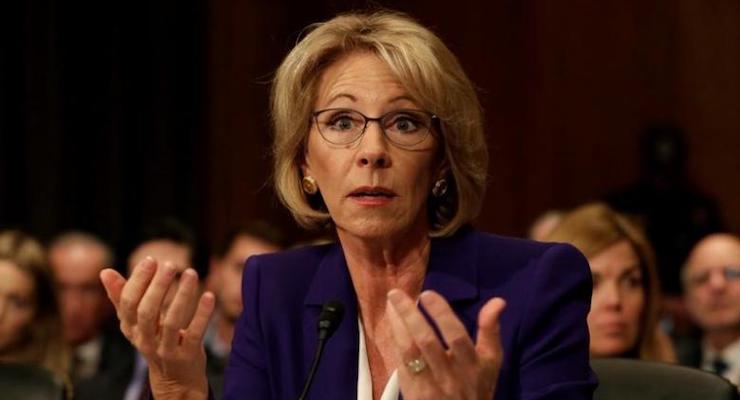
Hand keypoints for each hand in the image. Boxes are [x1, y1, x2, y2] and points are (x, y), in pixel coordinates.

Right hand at [100, 257, 215, 399]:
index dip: (138, 281)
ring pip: (171, 321)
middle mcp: (145, 340)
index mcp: (130, 328)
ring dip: (182, 295)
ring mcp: (166, 349)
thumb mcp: (136, 322)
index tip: (150, 260)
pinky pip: (194, 333)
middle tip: (170, 264)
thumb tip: (104, 271)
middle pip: (147, 312)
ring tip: (191, 273)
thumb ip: (121, 297)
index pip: (128, 303)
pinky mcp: (188, 355)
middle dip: (158, 286)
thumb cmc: (155, 340)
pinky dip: (202, 314)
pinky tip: (209, 295)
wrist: (174, 379)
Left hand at [386, 289, 505, 399]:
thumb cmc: (477, 388)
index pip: (457, 336)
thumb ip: (491, 331)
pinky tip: (392, 324)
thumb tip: (498, 301)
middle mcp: (450, 375)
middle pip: (427, 341)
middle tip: (396, 293)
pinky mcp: (414, 393)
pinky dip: (395, 341)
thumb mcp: (490, 362)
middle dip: (410, 315)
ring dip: (397, 325)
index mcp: (473, 365)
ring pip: (409, 352)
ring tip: (391, 303)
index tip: (427, 294)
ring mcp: (430, 386)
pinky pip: (401, 364)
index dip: (442, 314)